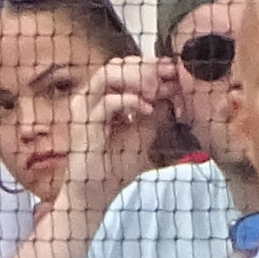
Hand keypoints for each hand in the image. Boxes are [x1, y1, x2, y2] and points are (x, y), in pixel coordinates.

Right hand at [70, 55, 174, 205]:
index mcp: (104, 95)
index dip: (150, 65)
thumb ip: (156, 112)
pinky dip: (129, 101)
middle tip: (169, 74)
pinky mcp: (84, 123)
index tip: (174, 69)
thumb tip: (173, 91)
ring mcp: (85, 107)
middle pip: (117, 64)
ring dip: (136, 78)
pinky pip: (106, 101)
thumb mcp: (145, 134)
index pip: (126, 67)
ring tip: (157, 90)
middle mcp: (91, 96)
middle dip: (146, 67)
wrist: (97, 193)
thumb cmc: (117, 165)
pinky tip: (147, 110)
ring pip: (107, 74)